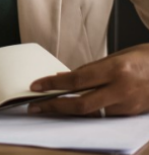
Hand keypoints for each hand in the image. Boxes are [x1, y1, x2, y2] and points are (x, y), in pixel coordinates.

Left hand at [28, 44, 148, 116]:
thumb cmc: (146, 59)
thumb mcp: (117, 57)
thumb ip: (91, 69)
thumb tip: (64, 78)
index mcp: (117, 70)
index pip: (77, 80)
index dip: (53, 85)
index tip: (36, 86)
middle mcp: (123, 89)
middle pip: (82, 105)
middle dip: (55, 107)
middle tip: (35, 107)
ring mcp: (129, 105)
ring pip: (92, 113)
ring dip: (69, 111)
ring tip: (50, 107)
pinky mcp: (132, 114)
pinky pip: (105, 114)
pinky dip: (88, 112)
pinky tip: (75, 108)